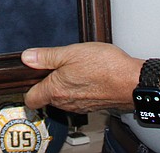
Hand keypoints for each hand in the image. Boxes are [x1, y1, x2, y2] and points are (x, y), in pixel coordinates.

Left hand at [20, 42, 140, 113]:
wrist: (132, 81)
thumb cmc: (105, 67)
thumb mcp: (70, 53)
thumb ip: (46, 57)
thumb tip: (27, 57)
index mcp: (55, 91)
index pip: (30, 99)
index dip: (28, 87)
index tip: (32, 76)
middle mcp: (65, 103)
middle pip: (47, 97)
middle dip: (49, 82)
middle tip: (57, 65)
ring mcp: (80, 107)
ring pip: (64, 98)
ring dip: (66, 85)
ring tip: (76, 68)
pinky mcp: (93, 106)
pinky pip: (79, 99)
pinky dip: (81, 89)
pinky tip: (90, 75)